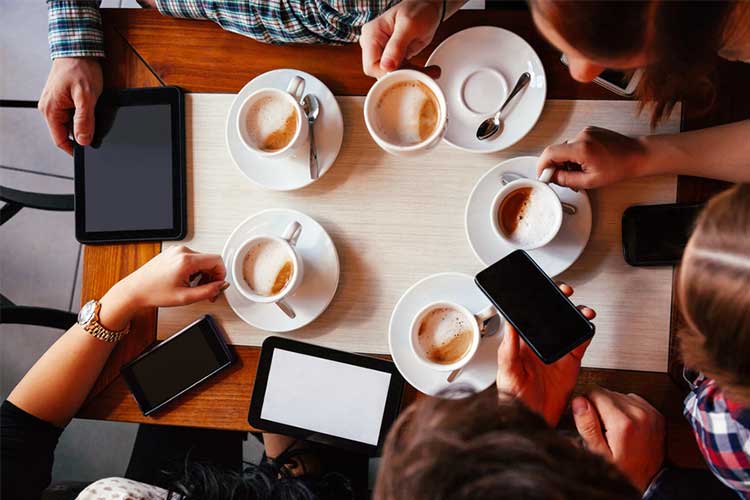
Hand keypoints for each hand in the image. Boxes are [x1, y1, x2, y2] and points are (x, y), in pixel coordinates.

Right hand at [38, 57, 102, 153]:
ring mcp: (56, 104)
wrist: (79, 50)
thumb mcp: (86, 97)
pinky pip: (73, 114)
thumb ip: (84, 120)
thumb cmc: (80, 68)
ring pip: (71, 123)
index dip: (75, 148)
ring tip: (92, 109)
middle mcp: (50, 108)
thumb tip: (83, 140)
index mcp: (51, 110)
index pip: (60, 140)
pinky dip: (83, 113)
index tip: (89, 152)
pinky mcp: (63, 99)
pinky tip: (90, 106)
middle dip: (82, 132)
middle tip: (96, 124)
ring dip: (84, 121)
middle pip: (67, 132)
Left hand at [99, 246, 227, 330]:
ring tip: (194, 287)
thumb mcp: (186, 297)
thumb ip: (208, 291)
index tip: (218, 285)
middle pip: (209, 260)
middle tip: (207, 291)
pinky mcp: (172, 253)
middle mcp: (182, 251)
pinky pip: (191, 259)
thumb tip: (221, 286)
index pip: (217, 260)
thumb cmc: (154, 293)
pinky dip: (193, 270)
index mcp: (186, 260)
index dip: (221, 274)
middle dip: (211, 276)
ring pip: (201, 260)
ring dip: (202, 273)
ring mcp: (176, 251)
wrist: (135, 291)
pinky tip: (186, 281)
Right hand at [360, 1, 442, 77]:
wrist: (428, 7)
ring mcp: (383, 51)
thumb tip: (386, 66)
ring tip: (430, 71)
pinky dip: (414, 73)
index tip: (407, 74)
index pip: (371, 66)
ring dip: (412, 75)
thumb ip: (397, 45)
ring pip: (392, 75)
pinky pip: (400, 72)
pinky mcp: (393, 57)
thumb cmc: (418, 9)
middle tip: (423, 73)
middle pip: (381, 73)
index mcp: (371, 35)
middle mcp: (374, 44)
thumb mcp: (409, 25)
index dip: (388, 74)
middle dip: (403, 76)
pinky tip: (427, 70)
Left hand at [496, 284, 595, 425]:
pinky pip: (580, 342)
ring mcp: (557, 351)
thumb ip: (509, 348)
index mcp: (522, 343)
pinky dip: (586, 332)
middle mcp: (540, 344)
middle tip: (564, 292)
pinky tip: (587, 325)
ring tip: (581, 310)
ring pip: (568, 325)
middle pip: (550, 316)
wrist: (534, 420)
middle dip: (559, 301)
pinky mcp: (571, 361)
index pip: (528, 315)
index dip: (535, 300)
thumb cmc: (514, 398)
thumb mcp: (507, 372)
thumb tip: (508, 324)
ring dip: (575, 314)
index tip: (541, 288)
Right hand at [536, 126, 648, 189]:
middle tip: (564, 178)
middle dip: (556, 166)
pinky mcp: (589, 131)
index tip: (543, 175)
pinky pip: (573, 144)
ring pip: (565, 148)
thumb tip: (552, 178)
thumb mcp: (590, 181)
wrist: (636, 155)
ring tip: (580, 171)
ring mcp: (585, 131)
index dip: (542, 166)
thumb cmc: (619, 167)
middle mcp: (581, 136)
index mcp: (581, 148)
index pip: (550, 153)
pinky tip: (586, 162)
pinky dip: (574, 155)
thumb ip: (566, 180)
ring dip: (567, 161)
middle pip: (556, 151)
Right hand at [572, 388, 664, 492]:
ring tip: (614, 427)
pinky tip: (626, 425)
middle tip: (602, 428)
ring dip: (613, 407)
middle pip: (607, 392)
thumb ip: (587, 425)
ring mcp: (650, 412)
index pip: (595, 391)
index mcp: (623, 422)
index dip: (586, 404)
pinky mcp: (656, 414)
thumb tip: (579, 402)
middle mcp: (638, 413)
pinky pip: (633, 399)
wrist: (650, 481)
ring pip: (619, 394)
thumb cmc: (623, 470)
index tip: (589, 419)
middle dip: (600, 406)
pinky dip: (627, 409)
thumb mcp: (598, 453)